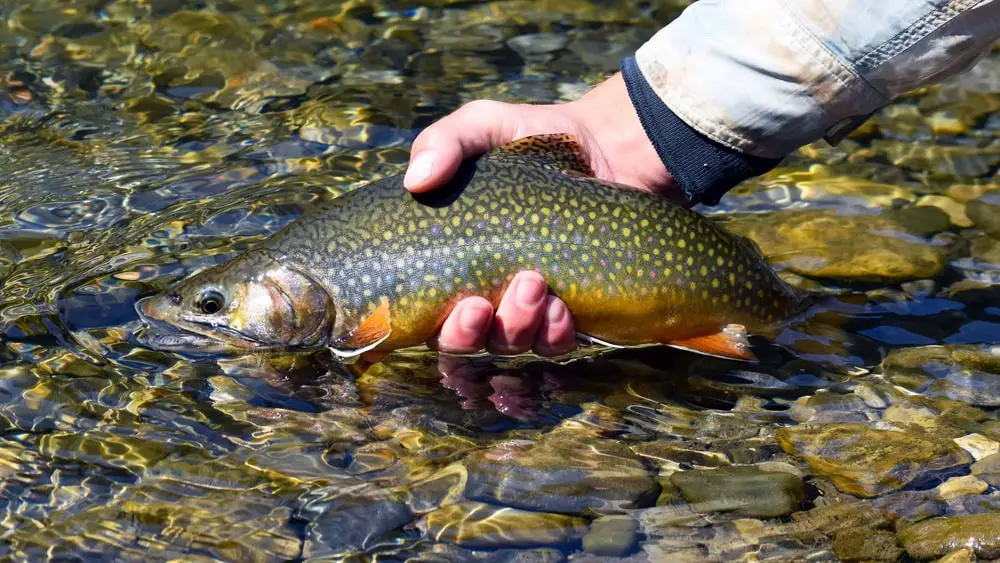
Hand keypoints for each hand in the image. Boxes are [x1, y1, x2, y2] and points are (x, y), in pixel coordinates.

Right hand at [406, 72, 677, 356]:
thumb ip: (444, 141)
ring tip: (534, 285)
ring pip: (510, 343)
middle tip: (483, 304)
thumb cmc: (533, 139)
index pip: (423, 311)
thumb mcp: (484, 126)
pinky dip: (554, 333)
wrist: (606, 147)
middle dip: (469, 333)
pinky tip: (561, 307)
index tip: (457, 301)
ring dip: (516, 326)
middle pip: (461, 342)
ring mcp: (526, 305)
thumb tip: (415, 180)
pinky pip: (554, 343)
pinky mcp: (570, 310)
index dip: (431, 324)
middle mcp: (483, 291)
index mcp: (450, 259)